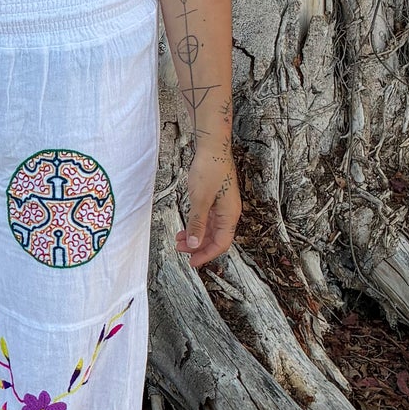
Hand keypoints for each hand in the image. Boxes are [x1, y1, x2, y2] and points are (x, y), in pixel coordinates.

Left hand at [177, 144, 240, 269]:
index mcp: (229, 215)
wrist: (213, 147)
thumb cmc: (210, 169)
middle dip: (198, 247)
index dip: (207, 255)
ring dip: (196, 237)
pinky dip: (196, 226)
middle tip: (180, 250)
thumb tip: (194, 244)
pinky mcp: (217, 200)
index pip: (221, 243)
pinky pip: (208, 220)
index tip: (192, 261)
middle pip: (216, 239)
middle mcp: (229, 213)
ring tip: (178, 240)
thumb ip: (197, 224)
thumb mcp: (200, 199)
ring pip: (211, 230)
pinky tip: (185, 228)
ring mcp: (223, 206)